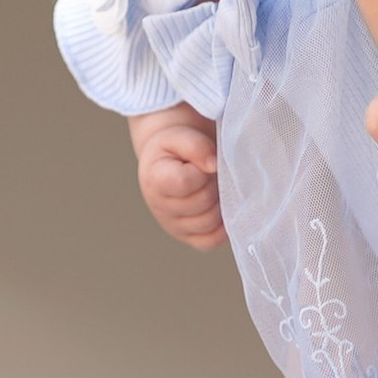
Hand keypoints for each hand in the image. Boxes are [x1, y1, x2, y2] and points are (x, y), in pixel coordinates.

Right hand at [129, 109, 225, 248]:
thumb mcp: (181, 136)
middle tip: (213, 173)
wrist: (168, 160)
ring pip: (208, 223)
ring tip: (214, 187)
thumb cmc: (174, 148)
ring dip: (220, 203)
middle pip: (202, 202)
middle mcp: (159, 208)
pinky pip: (209, 241)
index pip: (186, 182)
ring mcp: (173, 226)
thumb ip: (196, 146)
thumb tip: (213, 166)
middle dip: (215, 184)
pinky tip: (222, 208)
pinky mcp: (186, 237)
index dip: (202, 171)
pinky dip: (221, 228)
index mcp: (155, 180)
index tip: (203, 161)